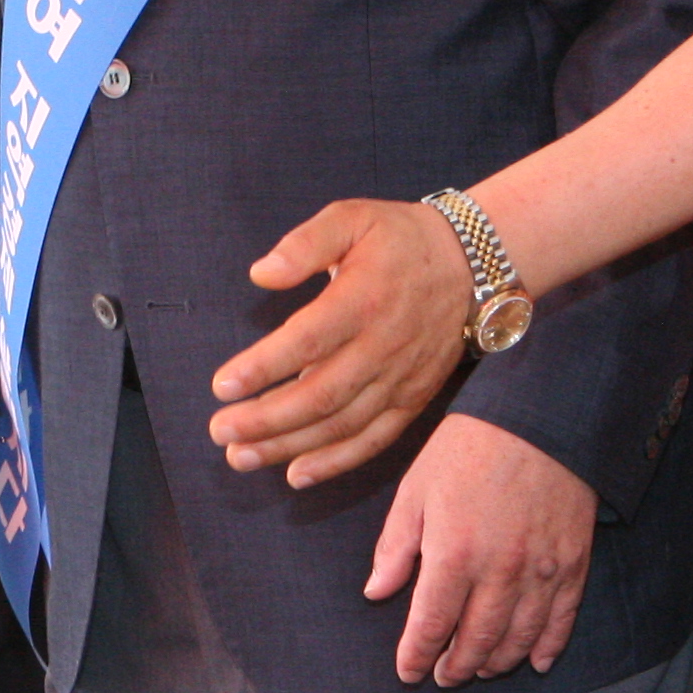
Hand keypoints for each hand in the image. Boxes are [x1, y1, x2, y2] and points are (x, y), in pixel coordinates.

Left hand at [209, 199, 476, 483]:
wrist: (472, 264)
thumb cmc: (400, 239)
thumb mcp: (353, 217)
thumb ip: (305, 243)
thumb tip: (261, 274)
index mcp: (363, 299)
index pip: (308, 341)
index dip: (264, 367)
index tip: (221, 386)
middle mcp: (383, 346)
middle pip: (320, 395)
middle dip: (265, 420)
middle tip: (220, 431)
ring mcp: (400, 378)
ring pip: (341, 424)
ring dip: (288, 446)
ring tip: (241, 456)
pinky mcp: (413, 399)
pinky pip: (374, 439)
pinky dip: (335, 462)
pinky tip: (296, 474)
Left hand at [367, 413, 593, 685]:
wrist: (541, 416)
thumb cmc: (469, 447)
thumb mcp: (416, 488)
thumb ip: (395, 546)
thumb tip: (376, 592)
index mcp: (454, 553)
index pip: (431, 625)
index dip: (417, 656)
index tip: (408, 672)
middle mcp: (499, 571)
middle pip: (476, 640)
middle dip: (457, 667)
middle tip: (444, 677)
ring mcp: (541, 570)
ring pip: (518, 637)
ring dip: (497, 662)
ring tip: (481, 670)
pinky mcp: (574, 562)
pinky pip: (562, 618)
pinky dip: (547, 646)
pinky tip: (534, 662)